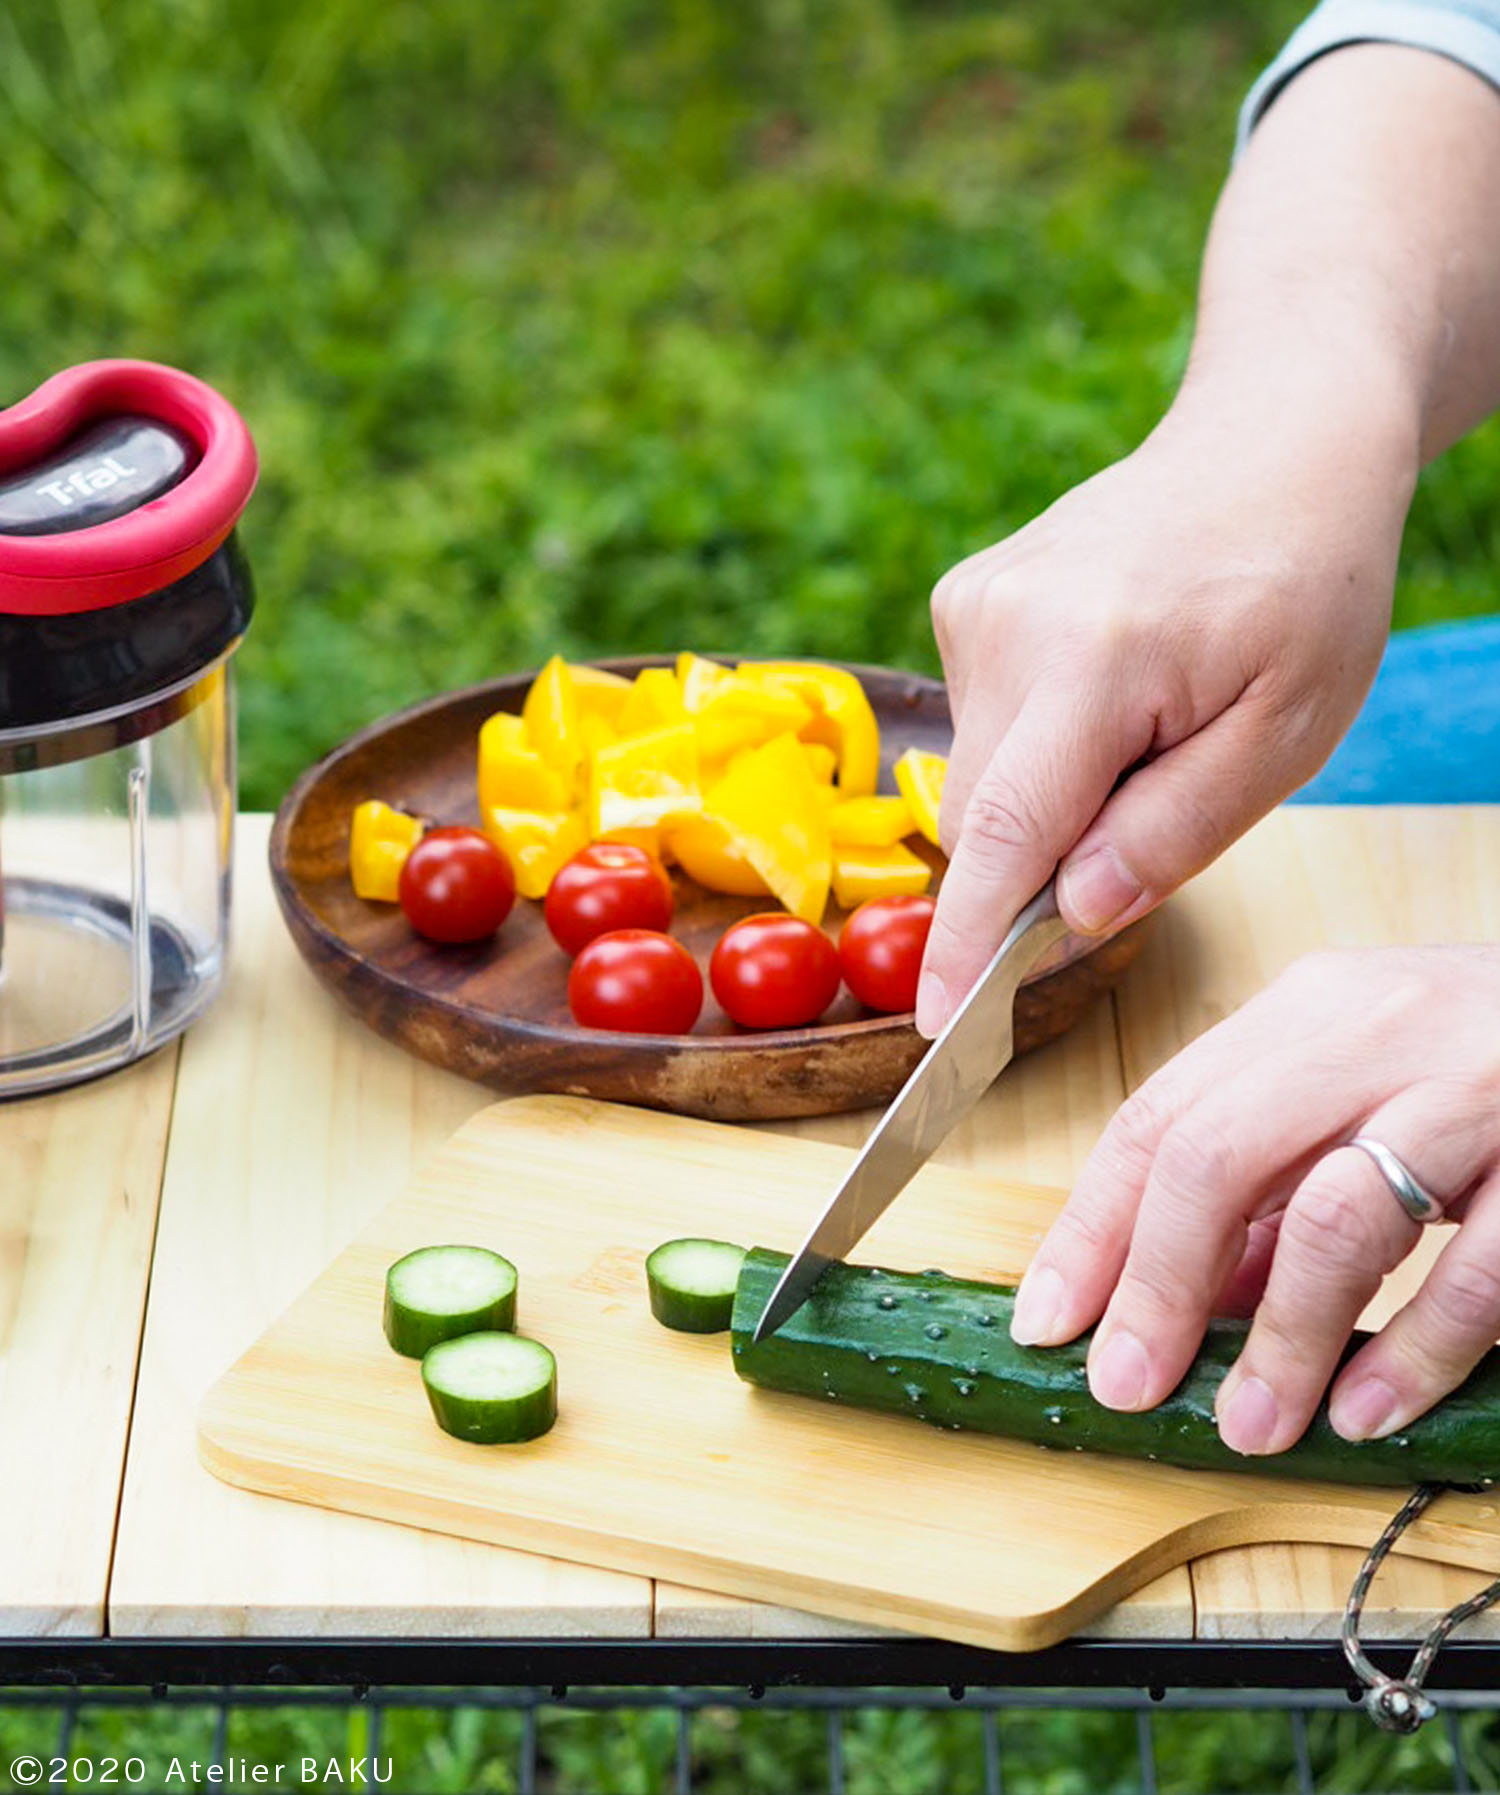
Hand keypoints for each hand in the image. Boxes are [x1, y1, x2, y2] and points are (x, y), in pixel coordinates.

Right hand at [915, 396, 1414, 1037]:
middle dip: (1051, 856)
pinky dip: (1039, 744)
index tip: (938, 1022)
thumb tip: (1070, 913)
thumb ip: (1173, 830)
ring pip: (982, 776)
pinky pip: (985, 723)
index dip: (967, 942)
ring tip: (1150, 721)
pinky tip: (1111, 685)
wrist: (1272, 442)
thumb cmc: (1304, 584)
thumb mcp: (1287, 731)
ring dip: (1052, 794)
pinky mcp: (965, 598)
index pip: (1005, 833)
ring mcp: (974, 604)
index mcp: (1094, 658)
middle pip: (986, 816)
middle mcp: (1005, 626)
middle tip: (1160, 800)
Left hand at [1010, 946, 1499, 1451]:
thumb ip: (1277, 1176)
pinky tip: (1369, 1406)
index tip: (1047, 1315)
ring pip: (1338, 1214)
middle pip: (1215, 1155)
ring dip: (1280, 1338)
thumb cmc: (1489, 1063)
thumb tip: (1175, 1291)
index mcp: (1310, 1011)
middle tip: (1122, 1384)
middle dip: (1151, 1282)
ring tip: (1247, 1421)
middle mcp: (1377, 1031)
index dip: (1091, 1226)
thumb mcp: (1364, 1088)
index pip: (1158, 1116)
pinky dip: (1414, 1348)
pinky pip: (1477, 1267)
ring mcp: (1474, 1087)